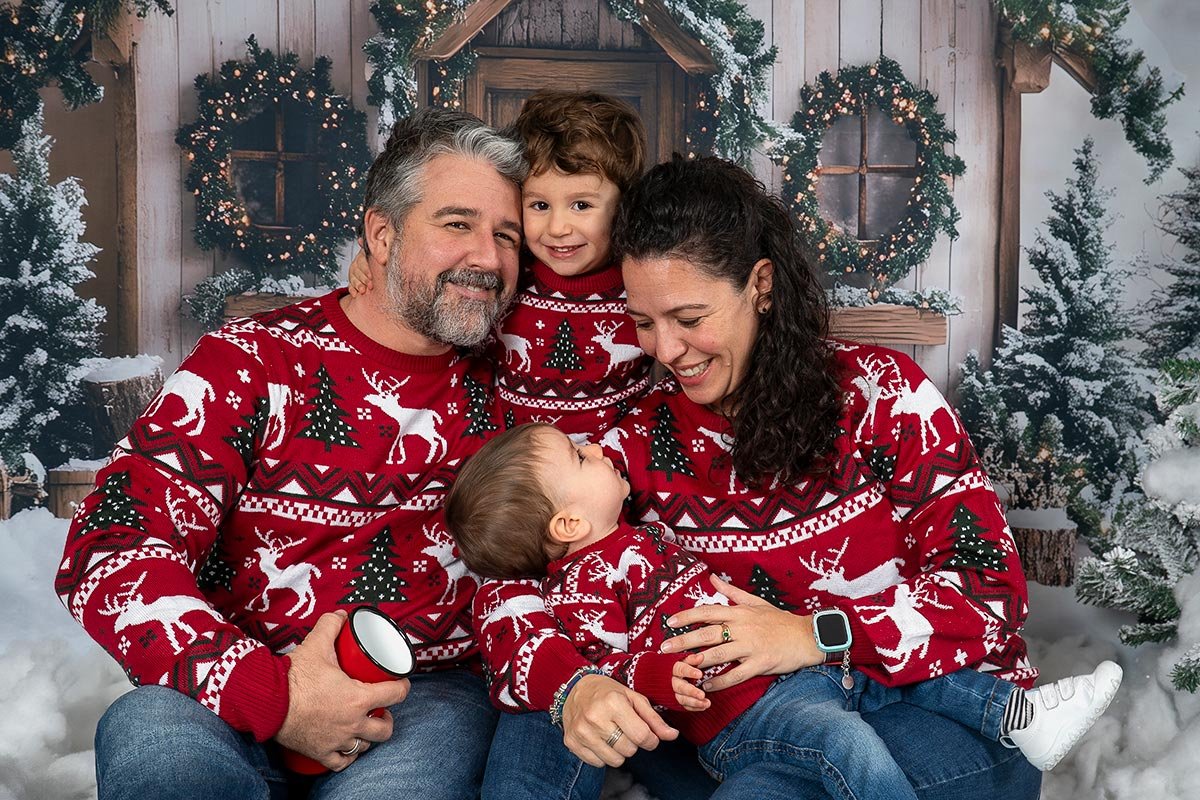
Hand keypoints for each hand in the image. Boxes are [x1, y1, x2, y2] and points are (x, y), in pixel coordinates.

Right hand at [275, 611, 411, 770]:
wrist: (267, 703)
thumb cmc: (294, 677)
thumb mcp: (316, 645)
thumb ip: (330, 626)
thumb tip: (341, 615)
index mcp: (358, 698)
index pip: (395, 694)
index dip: (403, 687)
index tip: (401, 683)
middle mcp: (352, 723)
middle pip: (384, 729)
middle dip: (387, 719)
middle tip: (382, 709)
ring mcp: (337, 740)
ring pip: (365, 746)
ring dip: (368, 737)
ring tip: (365, 726)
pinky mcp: (320, 753)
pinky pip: (341, 762)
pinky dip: (347, 757)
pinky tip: (348, 749)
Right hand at [347, 248, 373, 296]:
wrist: (375, 269)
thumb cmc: (377, 262)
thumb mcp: (376, 255)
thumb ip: (374, 249)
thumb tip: (365, 240)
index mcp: (362, 257)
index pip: (361, 262)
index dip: (366, 270)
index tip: (371, 276)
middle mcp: (356, 264)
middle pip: (356, 271)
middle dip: (363, 279)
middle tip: (370, 285)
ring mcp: (353, 273)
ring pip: (353, 278)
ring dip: (358, 285)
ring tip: (363, 291)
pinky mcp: (352, 281)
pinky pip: (350, 285)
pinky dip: (352, 290)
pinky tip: (355, 294)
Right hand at [561, 674, 678, 767]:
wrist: (576, 688)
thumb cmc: (608, 692)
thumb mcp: (634, 698)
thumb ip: (654, 719)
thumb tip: (672, 735)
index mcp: (613, 702)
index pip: (642, 736)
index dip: (651, 740)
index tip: (648, 735)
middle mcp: (595, 717)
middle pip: (629, 750)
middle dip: (633, 742)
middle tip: (625, 728)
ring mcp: (581, 731)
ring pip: (614, 760)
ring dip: (619, 751)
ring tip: (613, 734)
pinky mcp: (571, 742)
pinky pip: (598, 763)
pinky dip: (603, 755)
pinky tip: (600, 738)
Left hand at [659, 575, 823, 690]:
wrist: (807, 636)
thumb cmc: (779, 620)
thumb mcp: (755, 601)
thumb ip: (731, 591)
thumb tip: (712, 578)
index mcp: (739, 612)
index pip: (707, 611)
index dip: (687, 616)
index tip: (669, 622)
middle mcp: (742, 627)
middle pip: (707, 634)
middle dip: (683, 641)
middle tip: (664, 648)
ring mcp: (751, 646)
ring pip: (719, 655)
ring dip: (698, 662)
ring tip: (682, 667)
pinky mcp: (760, 663)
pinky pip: (736, 675)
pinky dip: (720, 682)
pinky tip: (707, 686)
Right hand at [671, 654, 708, 710]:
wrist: (653, 677)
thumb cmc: (669, 666)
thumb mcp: (678, 659)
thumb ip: (690, 659)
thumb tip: (701, 656)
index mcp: (670, 668)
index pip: (679, 669)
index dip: (689, 672)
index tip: (700, 674)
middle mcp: (669, 682)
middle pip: (680, 687)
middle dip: (691, 691)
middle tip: (702, 695)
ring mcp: (670, 693)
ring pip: (681, 699)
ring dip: (694, 702)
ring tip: (707, 703)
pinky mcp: (672, 701)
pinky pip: (683, 705)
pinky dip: (693, 707)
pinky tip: (703, 706)